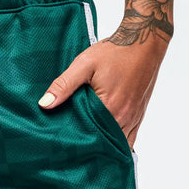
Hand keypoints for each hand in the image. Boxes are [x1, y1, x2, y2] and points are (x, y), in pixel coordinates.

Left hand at [37, 29, 168, 150]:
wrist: (144, 41)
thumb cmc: (115, 52)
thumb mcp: (84, 65)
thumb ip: (64, 85)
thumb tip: (44, 104)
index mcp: (110, 109)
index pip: (90, 137)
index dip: (76, 142)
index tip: (62, 143)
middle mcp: (125, 118)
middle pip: (104, 142)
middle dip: (89, 146)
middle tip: (71, 147)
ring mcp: (134, 118)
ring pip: (117, 143)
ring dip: (103, 145)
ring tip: (86, 146)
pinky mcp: (139, 114)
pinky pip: (129, 137)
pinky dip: (117, 141)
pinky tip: (104, 140)